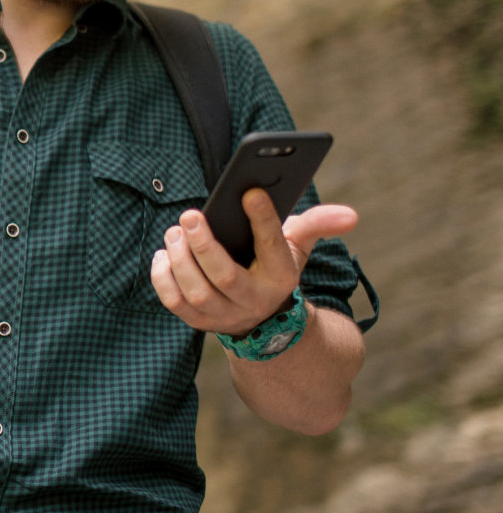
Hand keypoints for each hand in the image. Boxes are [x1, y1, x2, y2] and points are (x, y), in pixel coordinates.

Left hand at [150, 190, 357, 335]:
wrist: (262, 316)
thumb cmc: (272, 266)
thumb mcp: (297, 245)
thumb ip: (317, 224)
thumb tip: (351, 215)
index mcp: (281, 275)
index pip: (273, 246)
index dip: (263, 219)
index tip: (250, 191)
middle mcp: (254, 299)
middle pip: (225, 277)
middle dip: (204, 245)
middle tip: (189, 215)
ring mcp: (225, 315)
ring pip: (197, 292)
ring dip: (180, 260)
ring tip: (174, 232)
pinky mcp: (199, 322)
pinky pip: (174, 303)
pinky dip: (162, 277)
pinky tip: (164, 254)